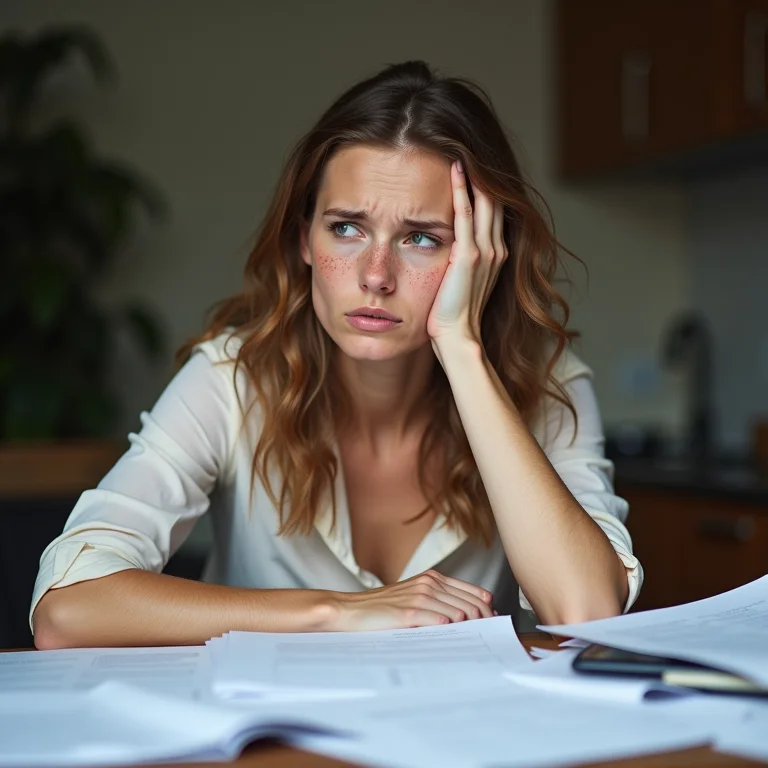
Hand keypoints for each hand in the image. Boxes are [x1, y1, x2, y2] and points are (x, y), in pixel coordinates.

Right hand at [328, 570, 494, 631]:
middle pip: (472, 605)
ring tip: (469, 642)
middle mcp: (429, 583)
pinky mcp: (409, 613)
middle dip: (484, 623)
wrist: (352, 610)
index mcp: (433, 578)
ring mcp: (419, 597)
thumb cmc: (384, 608)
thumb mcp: (416, 596)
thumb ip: (441, 600)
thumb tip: (473, 614)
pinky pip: (440, 622)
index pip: (474, 592)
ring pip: (460, 614)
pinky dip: (449, 631)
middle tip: (485, 638)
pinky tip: (448, 639)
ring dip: (469, 630)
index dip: (488, 610)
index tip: (493, 623)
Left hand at [427, 161, 507, 346]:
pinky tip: (455, 170)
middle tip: (468, 145)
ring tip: (462, 148)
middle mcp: (497, 249)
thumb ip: (460, 262)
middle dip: (483, 173)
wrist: (457, 338)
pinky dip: (461, 190)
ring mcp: (486, 252)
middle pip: (494, 200)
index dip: (485, 187)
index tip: (472, 163)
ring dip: (474, 174)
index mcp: (496, 255)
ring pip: (484, 202)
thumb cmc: (453, 316)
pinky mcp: (469, 256)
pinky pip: (465, 214)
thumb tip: (447, 249)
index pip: (493, 211)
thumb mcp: (460, 282)